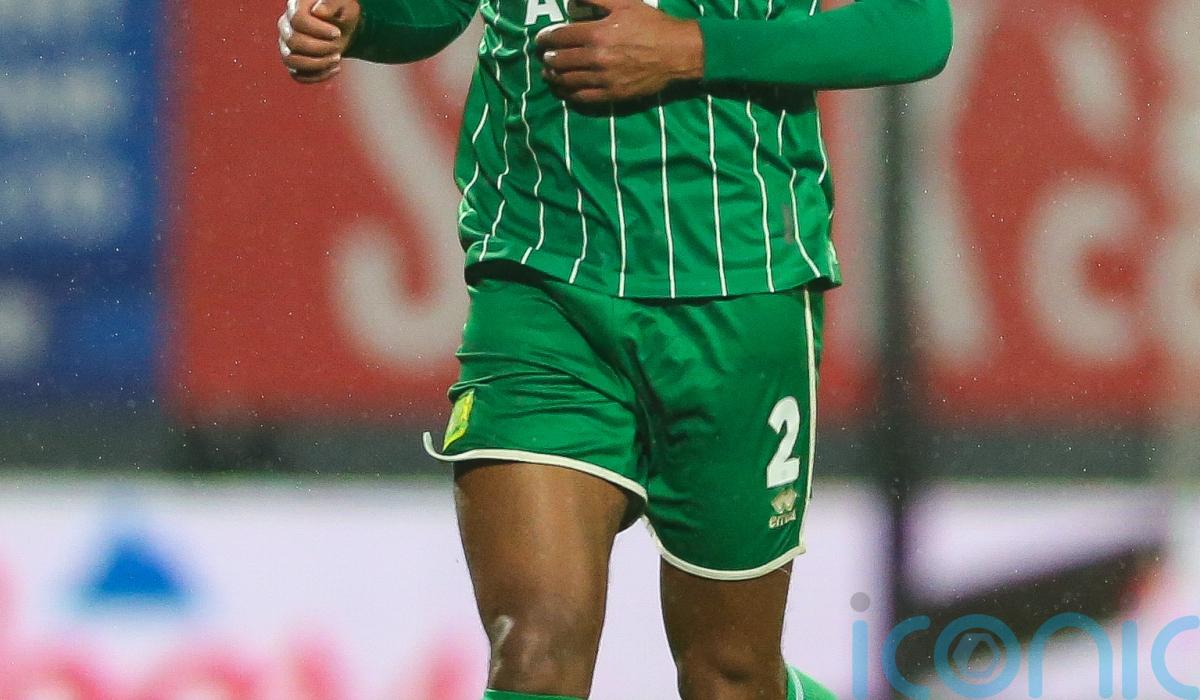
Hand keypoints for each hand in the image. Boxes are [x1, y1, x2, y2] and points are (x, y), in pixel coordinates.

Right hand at [277, 0, 361, 83]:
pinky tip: (335, 68)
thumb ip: (332, 2)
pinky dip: (318, 76)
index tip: (337, 33)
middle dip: (320, 47)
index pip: (298, 20)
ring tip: (337, 58)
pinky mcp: (293, 62)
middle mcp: (285, 26)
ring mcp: (286, 45)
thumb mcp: (343, 3)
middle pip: (294, 42)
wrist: (341, 28)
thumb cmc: (341, 12)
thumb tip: (318, 11)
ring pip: (292, 60)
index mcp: (295, 7)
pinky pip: (298, 75)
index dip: (318, 30)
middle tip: (339, 45)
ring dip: (318, 64)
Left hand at [535, 0, 703, 104]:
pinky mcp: (612, 95)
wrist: (677, 53)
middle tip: (545, 55)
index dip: (544, 38)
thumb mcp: (624, 3)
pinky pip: (582, 98)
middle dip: (547, 57)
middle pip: (558, 60)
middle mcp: (597, 58)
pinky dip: (568, 94)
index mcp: (597, 33)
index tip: (540, 39)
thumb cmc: (652, 25)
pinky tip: (564, 90)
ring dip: (553, 77)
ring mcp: (604, 79)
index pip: (558, 37)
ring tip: (550, 73)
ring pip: (566, 81)